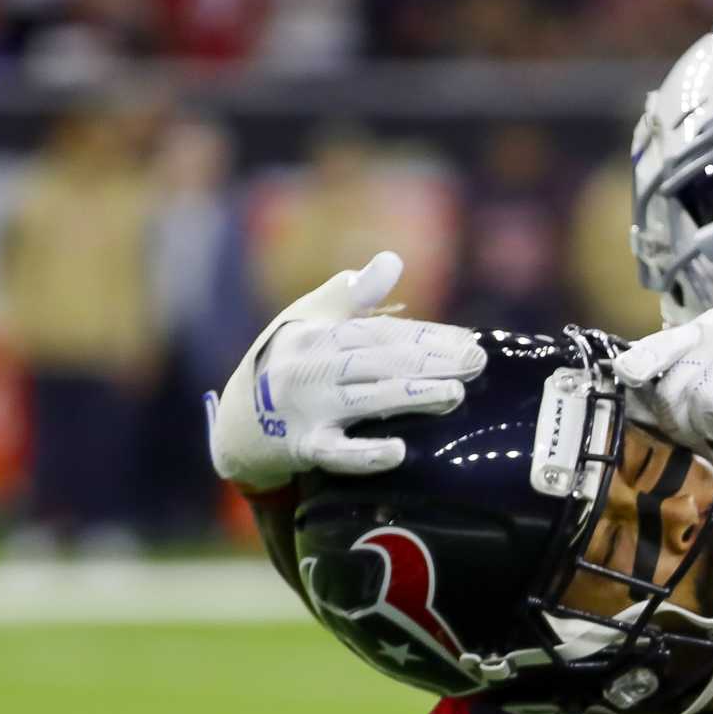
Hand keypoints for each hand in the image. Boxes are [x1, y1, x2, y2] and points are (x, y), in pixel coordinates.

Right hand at [206, 251, 484, 489]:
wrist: (236, 424)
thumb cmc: (284, 363)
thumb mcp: (310, 321)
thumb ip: (355, 295)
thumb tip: (393, 259)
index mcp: (317, 335)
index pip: (380, 333)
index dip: (426, 335)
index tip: (469, 340)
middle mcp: (311, 368)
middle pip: (378, 361)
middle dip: (429, 361)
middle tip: (476, 362)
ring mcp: (306, 409)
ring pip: (364, 400)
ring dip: (410, 398)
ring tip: (454, 394)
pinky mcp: (302, 448)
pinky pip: (335, 453)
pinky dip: (364, 454)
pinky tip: (398, 451)